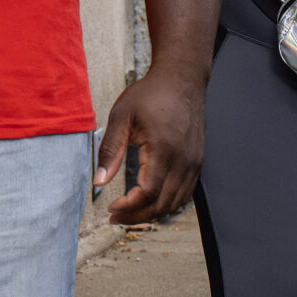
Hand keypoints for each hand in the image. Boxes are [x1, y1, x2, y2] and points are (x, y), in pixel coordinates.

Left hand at [96, 70, 203, 224]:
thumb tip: (99, 181)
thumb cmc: (151, 94)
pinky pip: (185, 192)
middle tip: (116, 218)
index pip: (149, 193)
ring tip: (130, 212)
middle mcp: (184, 160)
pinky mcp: (197, 161)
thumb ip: (109, 150)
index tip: (111, 208)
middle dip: (138, 216)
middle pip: (163, 204)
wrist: (181, 79)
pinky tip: (150, 201)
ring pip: (176, 202)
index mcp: (164, 149)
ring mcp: (194, 162)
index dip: (129, 207)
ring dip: (153, 213)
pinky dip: (167, 203)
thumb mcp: (121, 116)